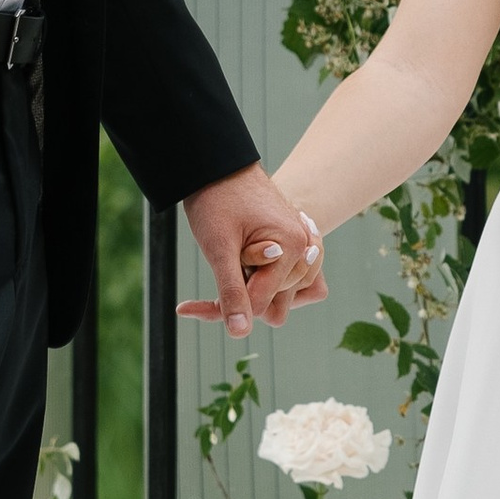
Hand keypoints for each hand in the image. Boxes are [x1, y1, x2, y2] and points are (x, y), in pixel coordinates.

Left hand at [178, 165, 325, 337]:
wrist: (219, 165)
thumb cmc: (217, 201)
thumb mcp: (219, 248)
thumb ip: (232, 291)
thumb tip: (240, 333)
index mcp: (293, 248)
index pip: (262, 304)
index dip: (230, 302)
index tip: (193, 303)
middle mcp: (307, 250)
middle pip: (275, 306)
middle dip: (244, 293)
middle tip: (221, 264)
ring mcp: (306, 248)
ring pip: (284, 299)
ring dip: (255, 286)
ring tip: (235, 258)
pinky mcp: (299, 248)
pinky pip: (298, 284)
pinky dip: (272, 282)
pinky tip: (249, 265)